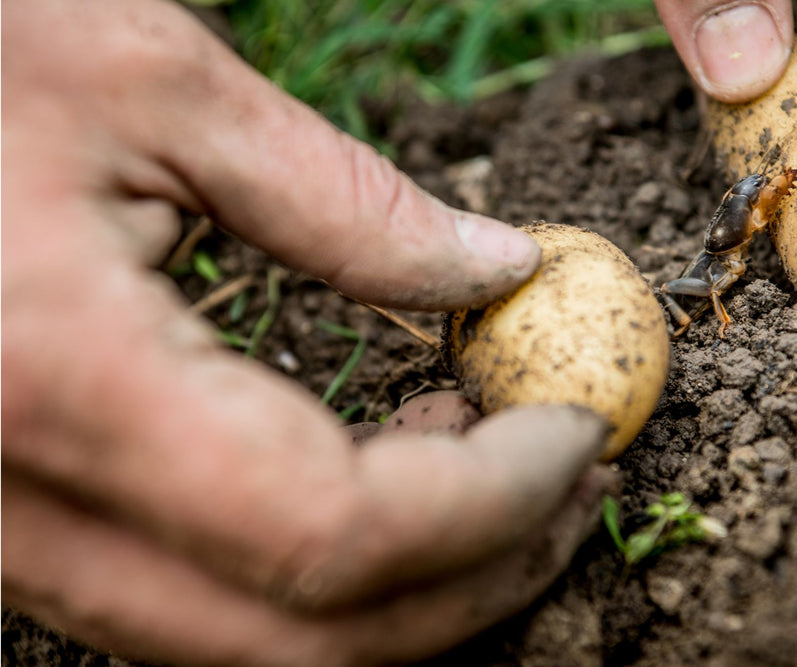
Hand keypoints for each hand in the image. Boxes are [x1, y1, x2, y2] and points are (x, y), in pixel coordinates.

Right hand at [1, 1, 611, 663]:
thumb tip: (500, 267)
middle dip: (479, 573)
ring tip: (503, 463)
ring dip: (414, 580)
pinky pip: (205, 597)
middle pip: (310, 637)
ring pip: (259, 644)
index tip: (583, 430)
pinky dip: (330, 564)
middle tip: (577, 481)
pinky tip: (393, 465)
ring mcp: (10, 537)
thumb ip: (345, 200)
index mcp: (59, 382)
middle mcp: (20, 508)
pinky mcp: (21, 520)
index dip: (493, 502)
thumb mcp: (154, 87)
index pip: (335, 532)